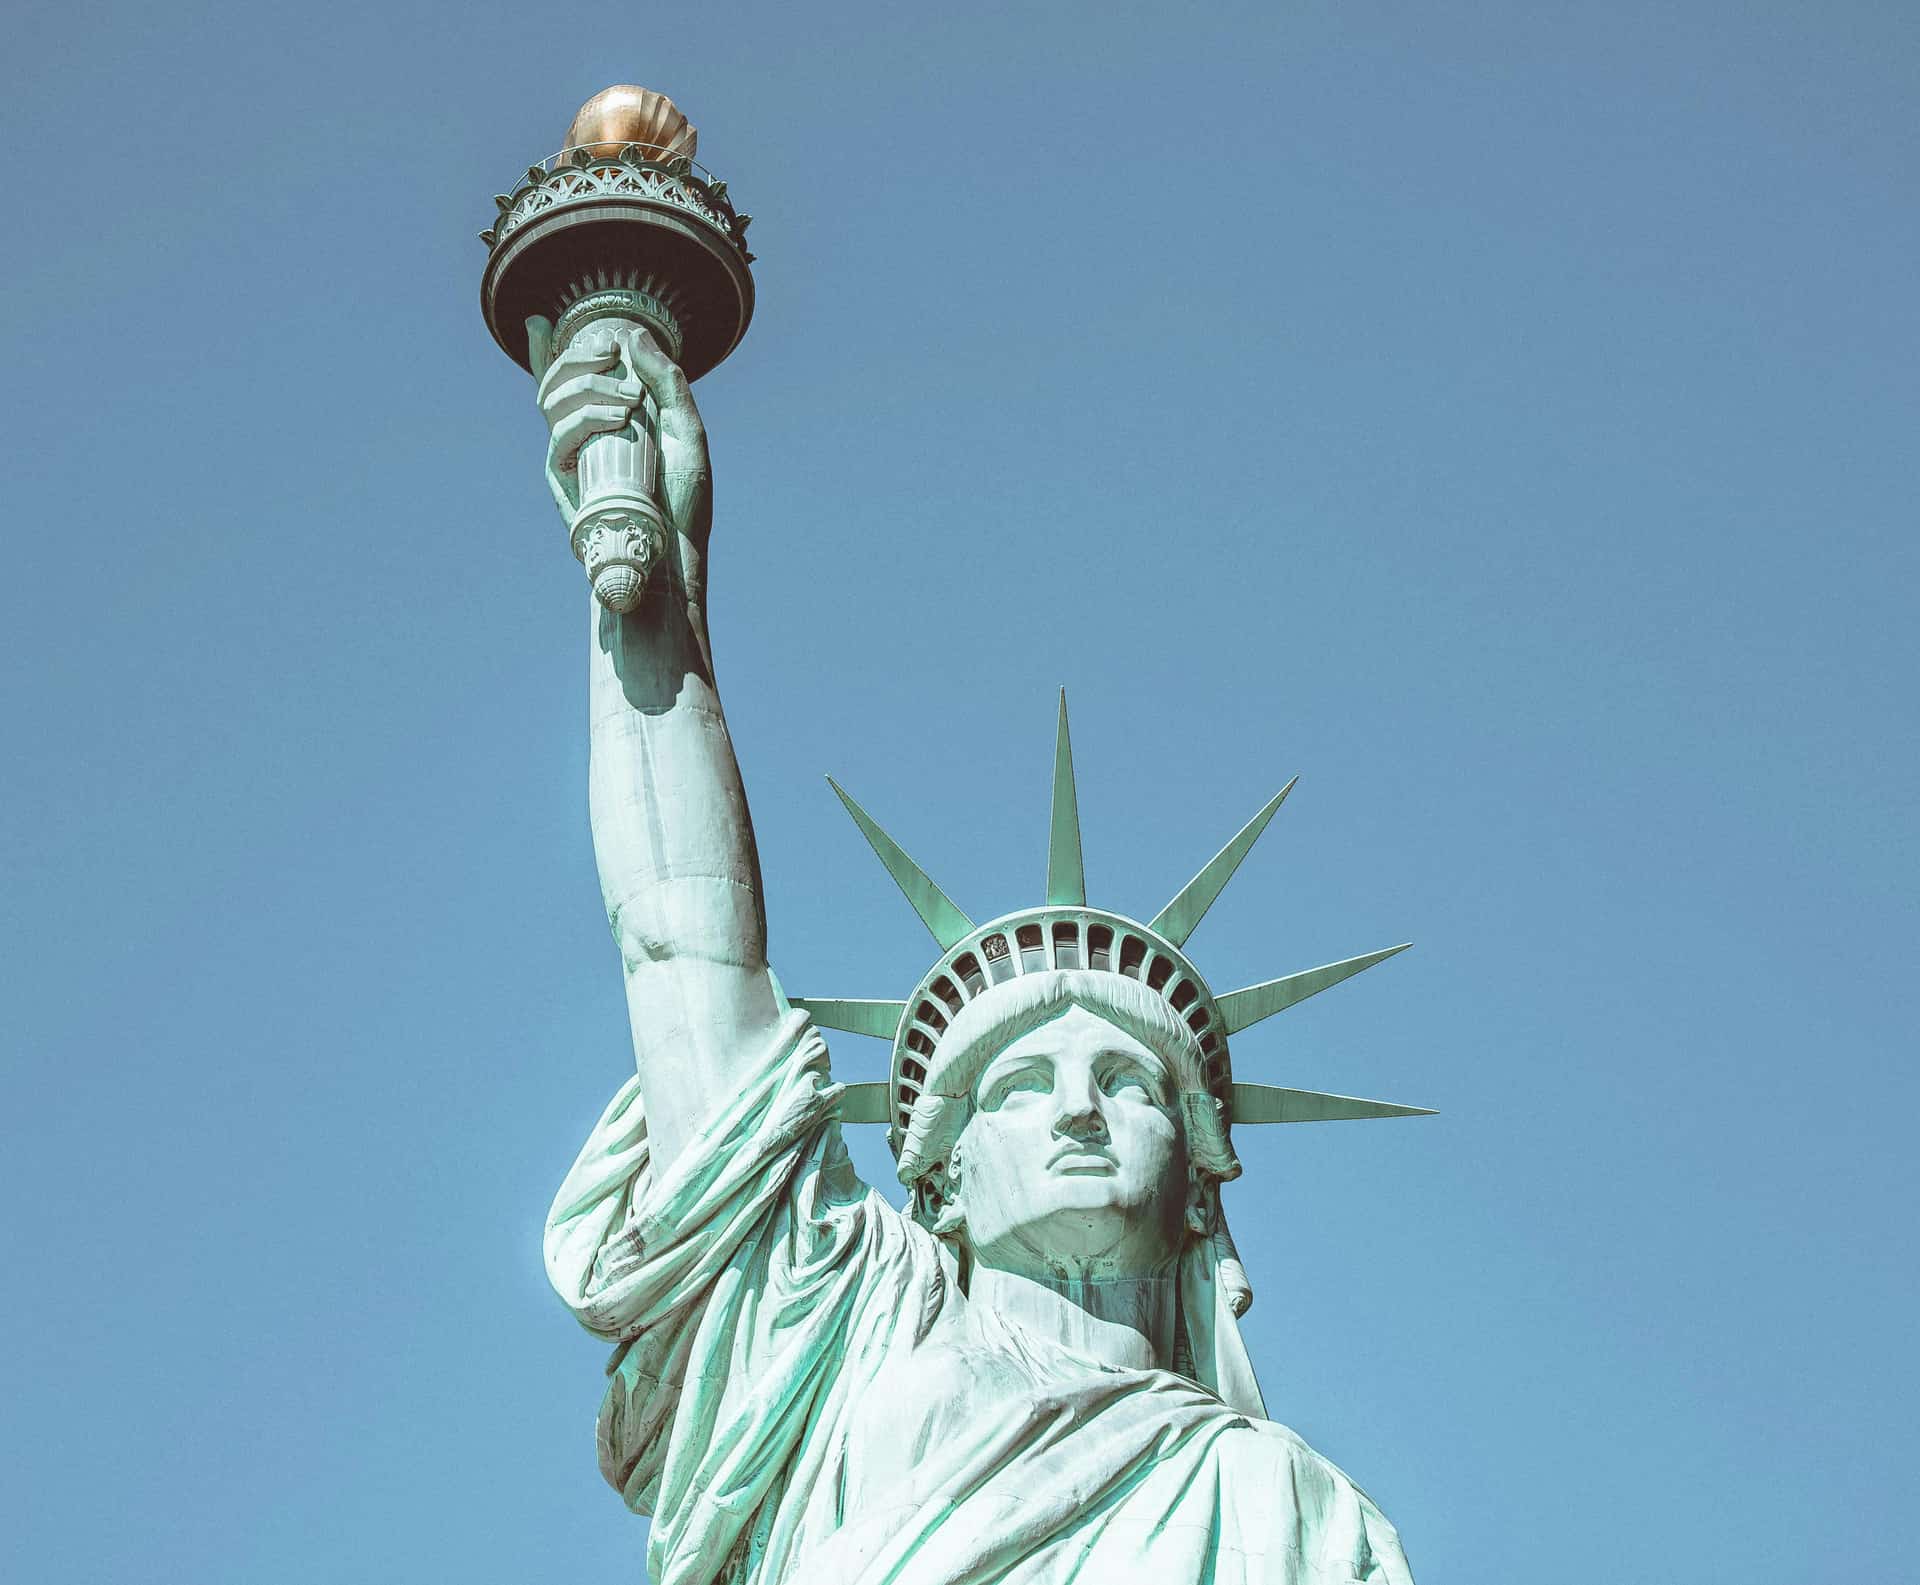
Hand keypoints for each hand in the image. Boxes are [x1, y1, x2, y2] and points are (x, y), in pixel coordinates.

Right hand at [536, 322, 709, 542]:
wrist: (674, 549)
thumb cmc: (683, 497)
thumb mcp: (686, 429)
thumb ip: (666, 381)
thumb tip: (633, 335)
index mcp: (607, 417)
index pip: (568, 379)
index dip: (544, 350)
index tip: (539, 322)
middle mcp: (583, 432)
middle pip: (556, 379)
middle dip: (580, 354)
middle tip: (612, 352)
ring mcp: (570, 453)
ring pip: (553, 399)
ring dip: (589, 385)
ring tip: (629, 400)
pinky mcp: (563, 477)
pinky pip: (559, 434)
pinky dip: (585, 417)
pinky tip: (617, 419)